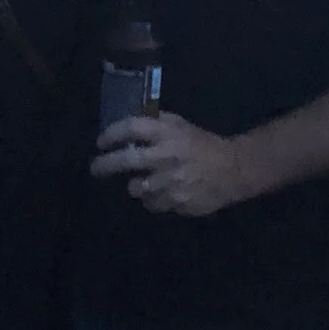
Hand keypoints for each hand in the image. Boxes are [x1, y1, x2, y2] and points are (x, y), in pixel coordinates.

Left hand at [91, 111, 251, 216]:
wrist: (233, 170)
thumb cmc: (202, 144)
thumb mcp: (180, 126)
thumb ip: (155, 124)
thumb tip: (125, 128)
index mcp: (169, 133)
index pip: (131, 128)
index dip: (111, 134)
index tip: (100, 142)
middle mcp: (167, 156)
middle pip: (126, 160)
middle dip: (105, 165)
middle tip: (95, 168)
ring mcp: (172, 182)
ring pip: (136, 188)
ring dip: (135, 186)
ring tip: (142, 182)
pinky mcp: (177, 202)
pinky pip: (152, 204)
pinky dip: (152, 199)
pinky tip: (162, 192)